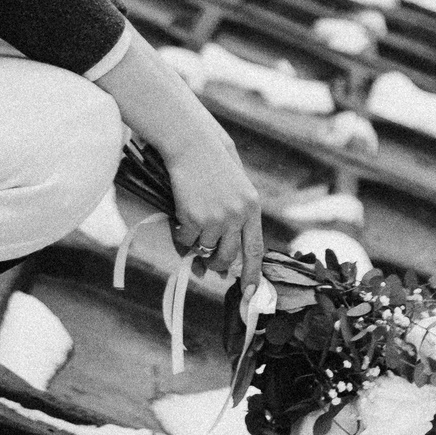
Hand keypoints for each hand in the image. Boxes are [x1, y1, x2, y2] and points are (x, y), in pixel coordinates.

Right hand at [154, 114, 265, 285]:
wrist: (190, 141)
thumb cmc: (211, 161)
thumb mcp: (235, 186)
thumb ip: (236, 216)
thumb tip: (225, 251)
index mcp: (251, 207)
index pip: (255, 250)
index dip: (253, 274)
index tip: (250, 293)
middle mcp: (237, 215)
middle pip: (228, 257)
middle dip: (217, 266)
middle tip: (208, 266)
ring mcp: (215, 218)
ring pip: (204, 250)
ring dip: (196, 248)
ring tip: (191, 230)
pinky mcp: (193, 216)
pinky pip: (185, 240)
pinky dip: (180, 235)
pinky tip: (179, 218)